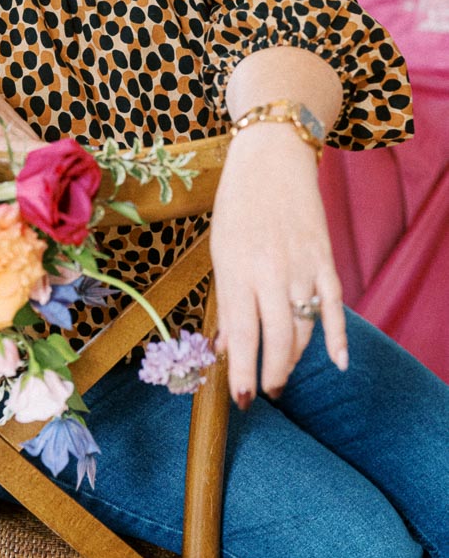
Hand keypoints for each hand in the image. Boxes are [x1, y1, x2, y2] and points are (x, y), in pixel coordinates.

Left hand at [209, 123, 346, 406]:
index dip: (241, 371)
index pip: (242, 334)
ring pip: (304, 328)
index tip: (239, 399)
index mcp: (236, 269)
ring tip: (282, 374)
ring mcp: (301, 265)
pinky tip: (338, 362)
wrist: (272, 157)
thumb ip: (226, 298)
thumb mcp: (220, 248)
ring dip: (294, 358)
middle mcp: (270, 271)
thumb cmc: (237, 203)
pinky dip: (338, 336)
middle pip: (276, 339)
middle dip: (271, 374)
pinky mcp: (324, 258)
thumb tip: (226, 345)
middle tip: (266, 391)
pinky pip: (334, 306)